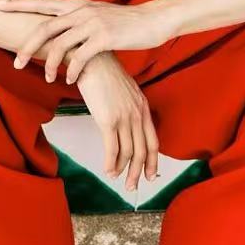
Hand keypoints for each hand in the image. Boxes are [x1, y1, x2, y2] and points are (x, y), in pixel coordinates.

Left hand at [0, 0, 168, 83]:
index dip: (19, 4)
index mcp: (76, 4)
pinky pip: (80, 57)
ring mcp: (92, 22)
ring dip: (50, 64)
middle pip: (44, 27)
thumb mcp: (97, 16)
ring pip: (60, 45)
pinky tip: (69, 81)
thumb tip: (61, 32)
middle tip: (15, 63)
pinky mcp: (104, 37)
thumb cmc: (124, 23)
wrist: (153, 20)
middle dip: (27, 46)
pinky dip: (72, 70)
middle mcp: (81, 10)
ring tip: (48, 79)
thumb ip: (78, 21)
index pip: (41, 3)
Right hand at [75, 54, 159, 191]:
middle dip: (139, 172)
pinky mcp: (108, 120)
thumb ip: (127, 107)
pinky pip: (112, 149)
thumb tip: (123, 123)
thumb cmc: (103, 72)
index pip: (153, 140)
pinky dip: (110, 163)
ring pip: (128, 153)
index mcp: (143, 107)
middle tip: (134, 186)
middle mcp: (137, 114)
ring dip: (123, 170)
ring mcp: (124, 118)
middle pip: (143, 151)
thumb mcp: (123, 89)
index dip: (153, 161)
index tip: (151, 174)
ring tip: (117, 180)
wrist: (91, 59)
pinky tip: (107, 170)